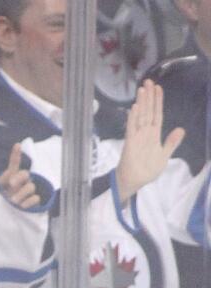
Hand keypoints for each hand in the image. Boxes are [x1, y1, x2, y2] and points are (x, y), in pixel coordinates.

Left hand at [0, 143, 40, 209]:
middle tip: (11, 183)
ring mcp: (29, 190)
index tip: (17, 145)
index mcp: (12, 176)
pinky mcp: (35, 200)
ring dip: (21, 193)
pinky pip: (35, 198)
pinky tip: (22, 206)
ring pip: (30, 187)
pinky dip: (28, 202)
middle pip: (25, 174)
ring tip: (12, 201)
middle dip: (19, 177)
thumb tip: (8, 178)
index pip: (14, 164)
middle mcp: (22, 181)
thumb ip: (1, 181)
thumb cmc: (3, 196)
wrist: (8, 210)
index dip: (16, 154)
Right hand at [115, 79, 183, 202]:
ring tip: (142, 89)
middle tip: (148, 81)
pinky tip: (135, 108)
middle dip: (149, 97)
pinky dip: (133, 118)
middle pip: (148, 111)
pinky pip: (132, 128)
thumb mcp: (164, 155)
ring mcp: (137, 136)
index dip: (158, 101)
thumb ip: (171, 142)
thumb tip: (181, 129)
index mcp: (154, 134)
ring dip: (142, 103)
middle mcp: (145, 132)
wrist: (135, 181)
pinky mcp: (130, 143)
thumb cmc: (147, 170)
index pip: (157, 114)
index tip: (158, 88)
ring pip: (141, 116)